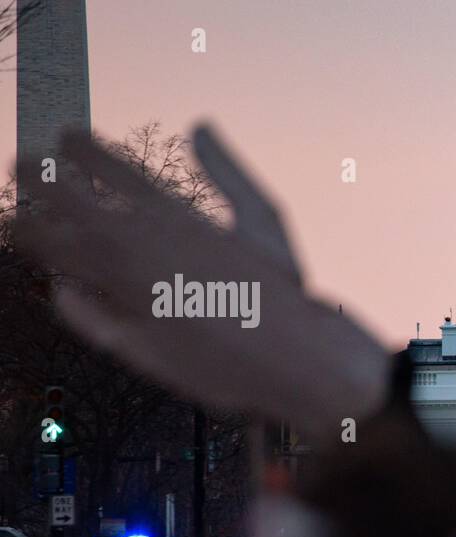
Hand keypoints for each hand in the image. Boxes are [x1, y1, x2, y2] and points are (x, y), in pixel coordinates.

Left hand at [14, 127, 388, 440]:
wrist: (295, 359)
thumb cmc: (283, 291)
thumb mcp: (264, 219)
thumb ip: (226, 171)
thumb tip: (199, 125)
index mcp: (173, 214)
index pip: (105, 164)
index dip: (78, 146)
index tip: (65, 138)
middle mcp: (142, 249)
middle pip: (63, 199)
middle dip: (36, 177)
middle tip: (20, 166)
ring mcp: (128, 293)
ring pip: (57, 250)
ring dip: (33, 229)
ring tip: (19, 221)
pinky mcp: (127, 336)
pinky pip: (78, 307)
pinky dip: (66, 292)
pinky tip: (63, 284)